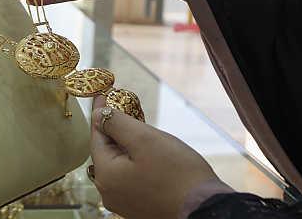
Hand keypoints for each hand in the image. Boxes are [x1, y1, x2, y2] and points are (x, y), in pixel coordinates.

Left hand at [90, 96, 217, 218]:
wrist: (205, 208)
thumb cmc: (178, 174)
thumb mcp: (145, 139)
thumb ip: (117, 124)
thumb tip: (100, 114)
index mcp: (106, 176)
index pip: (97, 136)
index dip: (101, 113)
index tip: (105, 94)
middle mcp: (109, 192)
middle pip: (106, 151)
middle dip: (114, 128)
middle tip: (123, 107)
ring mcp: (123, 201)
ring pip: (118, 163)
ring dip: (124, 144)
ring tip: (137, 127)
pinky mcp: (139, 205)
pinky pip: (128, 176)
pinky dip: (133, 160)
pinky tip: (146, 152)